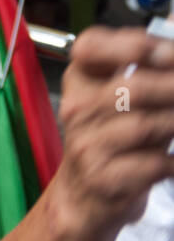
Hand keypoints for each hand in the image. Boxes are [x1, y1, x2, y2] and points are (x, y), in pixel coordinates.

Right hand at [50, 25, 173, 240]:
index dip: (132, 45)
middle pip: (133, 87)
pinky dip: (173, 162)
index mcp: (79, 80)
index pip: (90, 47)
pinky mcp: (104, 178)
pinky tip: (172, 161)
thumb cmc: (114, 142)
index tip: (168, 55)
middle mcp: (76, 109)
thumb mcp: (125, 101)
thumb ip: (150, 71)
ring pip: (147, 125)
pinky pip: (155, 163)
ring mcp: (87, 144)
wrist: (85, 196)